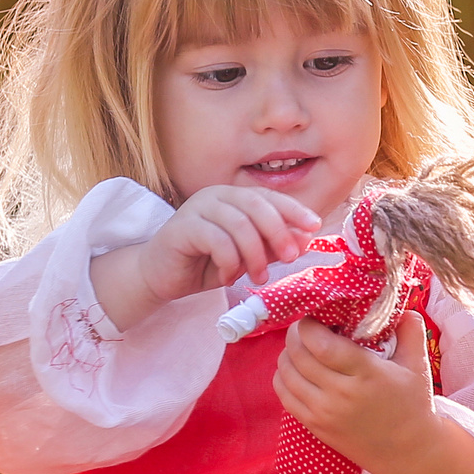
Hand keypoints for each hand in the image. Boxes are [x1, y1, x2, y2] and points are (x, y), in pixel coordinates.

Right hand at [92, 185, 320, 330]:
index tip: (314, 226)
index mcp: (233, 197)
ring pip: (239, 224)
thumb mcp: (245, 257)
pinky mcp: (182, 227)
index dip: (294, 210)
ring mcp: (197, 208)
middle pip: (257, 205)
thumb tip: (305, 239)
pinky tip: (229, 277)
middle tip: (290, 258)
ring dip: (255, 255)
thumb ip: (271, 247)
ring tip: (258, 278)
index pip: (269, 196)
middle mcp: (216, 196)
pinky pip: (217, 240)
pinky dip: (230, 262)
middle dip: (278, 232)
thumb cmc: (204, 264)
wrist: (160, 277)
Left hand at [273, 313, 473, 473]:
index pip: (321, 344)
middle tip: (306, 327)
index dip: (309, 324)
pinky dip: (283, 376)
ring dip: (287, 353)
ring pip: (285, 373)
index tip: (315, 316)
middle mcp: (340, 394)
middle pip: (298, 354)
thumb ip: (410, 329)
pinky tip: (296, 369)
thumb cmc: (413, 404)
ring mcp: (324, 412)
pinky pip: (283, 394)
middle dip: (295, 334)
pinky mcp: (314, 425)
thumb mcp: (419, 364)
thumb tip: (395, 304)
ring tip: (301, 346)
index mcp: (366, 374)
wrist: (407, 452)